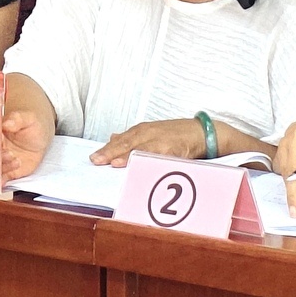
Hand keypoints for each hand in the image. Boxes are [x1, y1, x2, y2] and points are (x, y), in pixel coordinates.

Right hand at [1, 108, 52, 181]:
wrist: (40, 138)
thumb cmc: (32, 125)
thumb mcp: (27, 118)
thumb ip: (17, 119)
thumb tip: (7, 123)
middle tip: (9, 153)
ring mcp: (0, 161)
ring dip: (2, 167)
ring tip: (16, 160)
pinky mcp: (7, 172)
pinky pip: (1, 179)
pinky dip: (0, 182)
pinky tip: (5, 179)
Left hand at [88, 119, 207, 167]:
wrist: (200, 132)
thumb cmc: (175, 133)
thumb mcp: (150, 131)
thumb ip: (131, 137)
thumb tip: (112, 138)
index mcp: (142, 130)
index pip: (121, 140)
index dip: (107, 149)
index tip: (94, 157)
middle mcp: (149, 133)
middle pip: (127, 143)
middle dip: (111, 152)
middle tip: (97, 160)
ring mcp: (161, 141)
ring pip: (142, 149)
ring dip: (128, 156)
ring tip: (115, 163)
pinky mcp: (175, 149)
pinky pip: (161, 156)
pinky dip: (150, 161)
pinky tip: (141, 166)